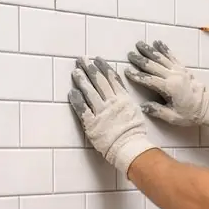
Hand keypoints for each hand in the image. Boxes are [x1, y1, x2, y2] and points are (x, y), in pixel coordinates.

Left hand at [68, 57, 156, 175]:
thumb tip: (121, 95)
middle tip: (82, 59)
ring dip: (81, 80)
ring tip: (75, 71)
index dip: (103, 67)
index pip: (112, 78)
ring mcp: (101, 112)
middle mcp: (111, 102)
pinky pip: (82, 108)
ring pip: (89, 91)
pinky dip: (76, 99)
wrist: (130, 148)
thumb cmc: (135, 134)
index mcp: (123, 99)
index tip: (97, 59)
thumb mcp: (135, 113)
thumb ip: (127, 102)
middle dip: (89, 68)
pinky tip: (72, 91)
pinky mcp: (91, 123)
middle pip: (99, 81)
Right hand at [124, 40, 208, 128]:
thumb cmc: (190, 114)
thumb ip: (157, 111)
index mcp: (170, 88)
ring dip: (150, 50)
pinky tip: (158, 43)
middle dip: (140, 59)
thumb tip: (142, 106)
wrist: (208, 108)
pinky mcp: (184, 69)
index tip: (127, 70)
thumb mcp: (173, 117)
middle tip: (129, 54)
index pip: (149, 80)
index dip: (137, 75)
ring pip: (162, 58)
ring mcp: (179, 71)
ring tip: (140, 44)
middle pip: (153, 66)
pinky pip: (172, 56)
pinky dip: (164, 49)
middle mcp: (174, 76)